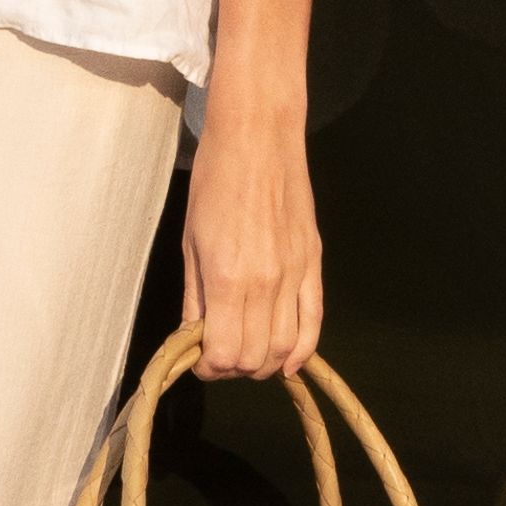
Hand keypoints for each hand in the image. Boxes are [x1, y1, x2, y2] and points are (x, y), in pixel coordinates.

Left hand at [184, 94, 319, 378]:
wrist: (258, 138)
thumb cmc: (213, 181)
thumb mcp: (190, 240)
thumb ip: (194, 295)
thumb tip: (195, 336)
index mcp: (227, 278)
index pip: (224, 352)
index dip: (208, 367)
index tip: (197, 358)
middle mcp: (266, 284)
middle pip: (255, 356)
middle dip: (233, 367)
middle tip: (217, 353)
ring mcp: (296, 275)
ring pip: (287, 347)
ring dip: (264, 362)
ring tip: (246, 351)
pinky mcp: (314, 264)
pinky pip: (315, 321)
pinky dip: (303, 350)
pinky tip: (288, 362)